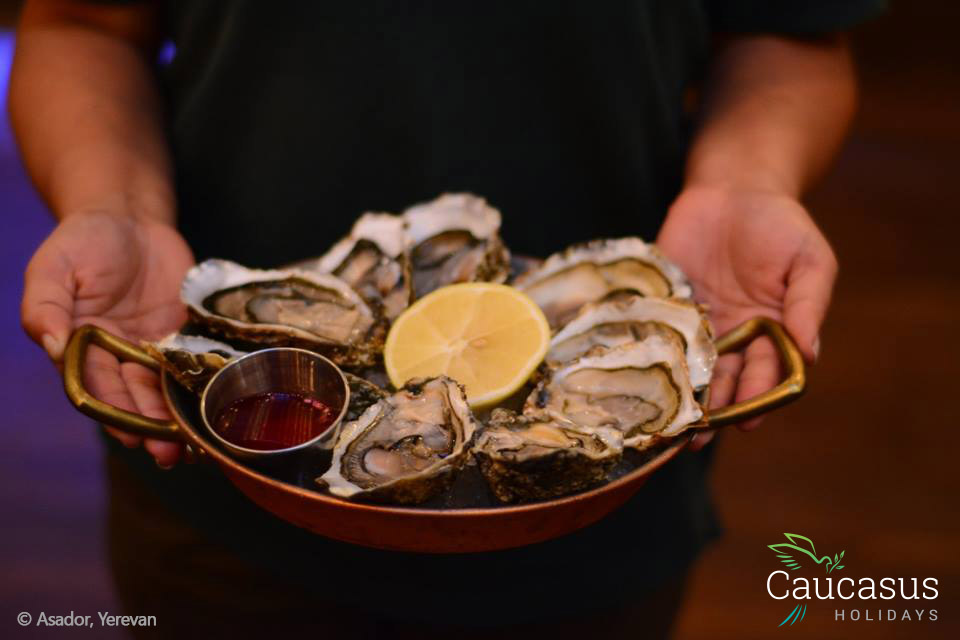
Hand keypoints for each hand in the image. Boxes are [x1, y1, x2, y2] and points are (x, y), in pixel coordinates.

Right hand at [22, 211, 193, 465]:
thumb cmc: (84, 239)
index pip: (94, 388)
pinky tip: (218, 409)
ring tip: (196, 444)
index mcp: (79, 347)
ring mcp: (150, 348)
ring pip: (162, 391)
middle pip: (131, 399)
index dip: (113, 413)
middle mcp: (115, 355)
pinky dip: (201, 389)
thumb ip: (45, 305)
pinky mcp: (181, 336)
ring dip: (175, 418)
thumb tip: (50, 344)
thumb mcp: (55, 266)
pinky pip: (191, 367)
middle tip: (169, 453)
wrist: (130, 217)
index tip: (132, 436)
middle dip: (149, 427)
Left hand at [657, 185, 836, 447]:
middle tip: (699, 434)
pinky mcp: (665, 304)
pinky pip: (657, 333)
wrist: (734, 187)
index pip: (766, 373)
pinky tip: (638, 376)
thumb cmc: (780, 225)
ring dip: (681, 395)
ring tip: (669, 422)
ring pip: (688, 367)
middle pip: (724, 380)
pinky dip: (649, 355)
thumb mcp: (808, 261)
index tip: (749, 420)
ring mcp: (696, 322)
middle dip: (714, 409)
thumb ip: (809, 304)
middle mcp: (732, 335)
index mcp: (771, 331)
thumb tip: (809, 351)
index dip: (758, 397)